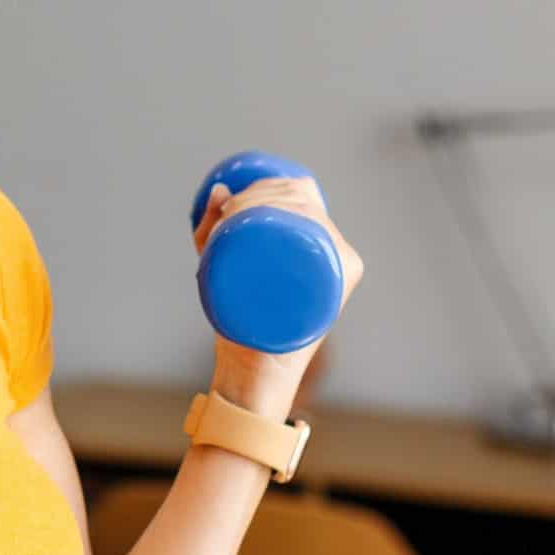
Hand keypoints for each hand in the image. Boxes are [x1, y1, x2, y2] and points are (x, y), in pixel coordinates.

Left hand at [191, 177, 365, 408]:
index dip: (268, 185)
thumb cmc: (242, 318)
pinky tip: (282, 223)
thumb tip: (217, 189)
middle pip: (305, 200)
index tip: (230, 202)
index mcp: (318, 243)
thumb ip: (215, 230)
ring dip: (274, 201)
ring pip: (313, 216)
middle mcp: (337, 253)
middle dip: (262, 193)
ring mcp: (340, 271)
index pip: (302, 193)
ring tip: (236, 217)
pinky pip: (334, 248)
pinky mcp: (337, 289)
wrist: (251, 369)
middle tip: (227, 213)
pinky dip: (308, 225)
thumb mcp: (225, 266)